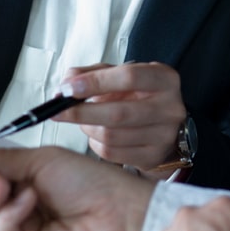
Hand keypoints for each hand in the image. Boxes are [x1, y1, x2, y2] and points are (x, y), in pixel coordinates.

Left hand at [58, 62, 186, 171]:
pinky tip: (96, 135)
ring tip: (84, 120)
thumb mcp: (122, 76)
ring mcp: (164, 135)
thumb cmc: (139, 96)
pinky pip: (112, 153)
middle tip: (59, 110)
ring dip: (87, 128)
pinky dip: (95, 144)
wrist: (163, 126)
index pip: (129, 77)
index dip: (95, 82)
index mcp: (164, 79)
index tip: (69, 88)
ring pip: (111, 136)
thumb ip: (94, 73)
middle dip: (81, 112)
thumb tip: (68, 81)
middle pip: (118, 113)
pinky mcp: (153, 157)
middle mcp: (170, 107)